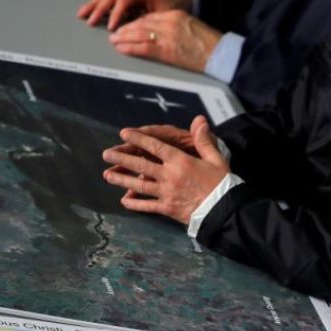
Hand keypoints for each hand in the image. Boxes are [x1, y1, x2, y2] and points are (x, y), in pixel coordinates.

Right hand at [77, 0, 191, 30]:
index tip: (111, 28)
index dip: (116, 14)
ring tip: (82, 14)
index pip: (124, 0)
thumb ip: (150, 20)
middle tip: (90, 21)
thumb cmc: (173, 5)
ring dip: (94, 5)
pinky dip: (97, 5)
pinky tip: (88, 11)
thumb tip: (136, 30)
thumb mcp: (166, 13)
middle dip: (99, 9)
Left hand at [102, 116, 227, 223]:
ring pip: (139, 185)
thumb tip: (200, 120)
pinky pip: (147, 206)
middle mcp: (169, 176)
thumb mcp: (215, 159)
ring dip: (121, 180)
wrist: (224, 210)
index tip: (124, 134)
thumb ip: (204, 140)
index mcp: (180, 162)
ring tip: (107, 175)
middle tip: (106, 154)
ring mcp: (166, 193)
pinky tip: (124, 201)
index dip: (138, 139)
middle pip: (140, 165)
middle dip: (122, 159)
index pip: (155, 147)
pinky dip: (135, 204)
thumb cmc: (221, 183)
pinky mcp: (167, 208)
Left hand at [108, 10, 221, 72]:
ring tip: (114, 40)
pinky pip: (142, 48)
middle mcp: (169, 23)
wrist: (219, 53)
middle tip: (115, 33)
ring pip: (138, 34)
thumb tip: (159, 32)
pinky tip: (121, 48)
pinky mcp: (166, 50)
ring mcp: (167, 36)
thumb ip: (174, 26)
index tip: (126, 26)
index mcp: (175, 15)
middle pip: (141, 24)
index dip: (135, 22)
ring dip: (123, 37)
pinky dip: (129, 48)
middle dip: (126, 29)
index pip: (149, 17)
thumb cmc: (208, 43)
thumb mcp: (190, 27)